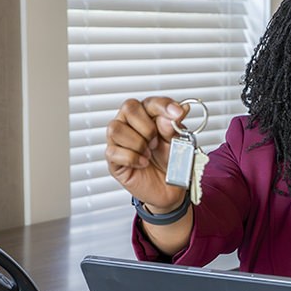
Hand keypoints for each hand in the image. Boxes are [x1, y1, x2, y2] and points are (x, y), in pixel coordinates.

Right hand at [106, 97, 190, 211]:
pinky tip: (143, 163)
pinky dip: (132, 158)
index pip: (149, 102)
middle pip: (128, 107)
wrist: (168, 188)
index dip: (163, 106)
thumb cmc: (170, 161)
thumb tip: (176, 111)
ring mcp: (119, 141)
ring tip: (149, 153)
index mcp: (147, 115)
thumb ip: (174, 127)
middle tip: (156, 141)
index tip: (177, 114)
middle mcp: (130, 124)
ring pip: (115, 128)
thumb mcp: (177, 142)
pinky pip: (113, 152)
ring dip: (137, 142)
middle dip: (146, 126)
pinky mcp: (113, 159)